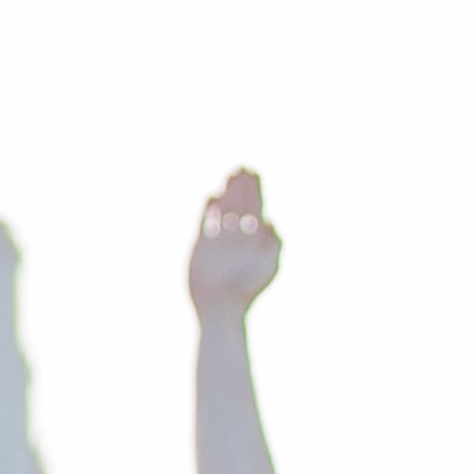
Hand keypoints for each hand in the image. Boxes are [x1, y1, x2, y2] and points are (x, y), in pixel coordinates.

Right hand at [185, 165, 281, 319]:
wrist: (221, 306)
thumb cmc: (247, 290)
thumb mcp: (267, 266)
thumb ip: (272, 244)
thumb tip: (270, 221)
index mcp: (255, 239)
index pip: (256, 207)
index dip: (256, 190)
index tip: (254, 173)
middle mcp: (239, 235)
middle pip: (241, 203)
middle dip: (242, 186)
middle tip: (242, 167)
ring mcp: (220, 238)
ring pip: (224, 208)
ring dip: (227, 192)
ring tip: (229, 175)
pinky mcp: (202, 243)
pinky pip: (206, 220)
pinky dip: (209, 207)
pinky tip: (212, 195)